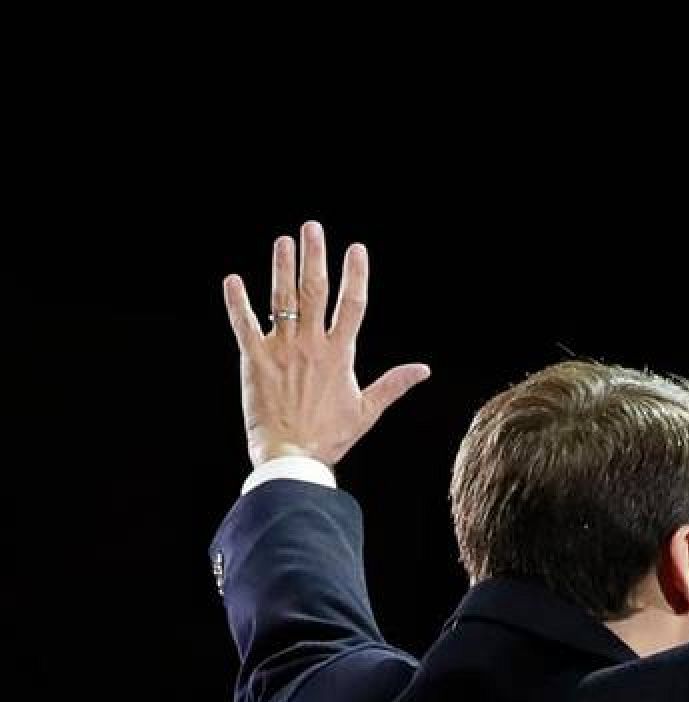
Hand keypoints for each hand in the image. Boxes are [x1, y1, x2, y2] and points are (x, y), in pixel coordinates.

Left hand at [223, 221, 430, 468]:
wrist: (291, 456)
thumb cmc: (330, 436)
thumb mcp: (367, 409)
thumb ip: (394, 384)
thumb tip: (424, 369)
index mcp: (340, 354)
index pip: (353, 304)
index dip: (355, 274)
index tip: (356, 248)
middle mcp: (311, 345)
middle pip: (315, 290)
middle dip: (315, 256)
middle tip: (312, 227)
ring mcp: (281, 349)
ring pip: (282, 299)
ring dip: (282, 267)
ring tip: (283, 241)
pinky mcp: (254, 360)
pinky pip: (243, 324)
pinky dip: (237, 301)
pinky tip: (233, 279)